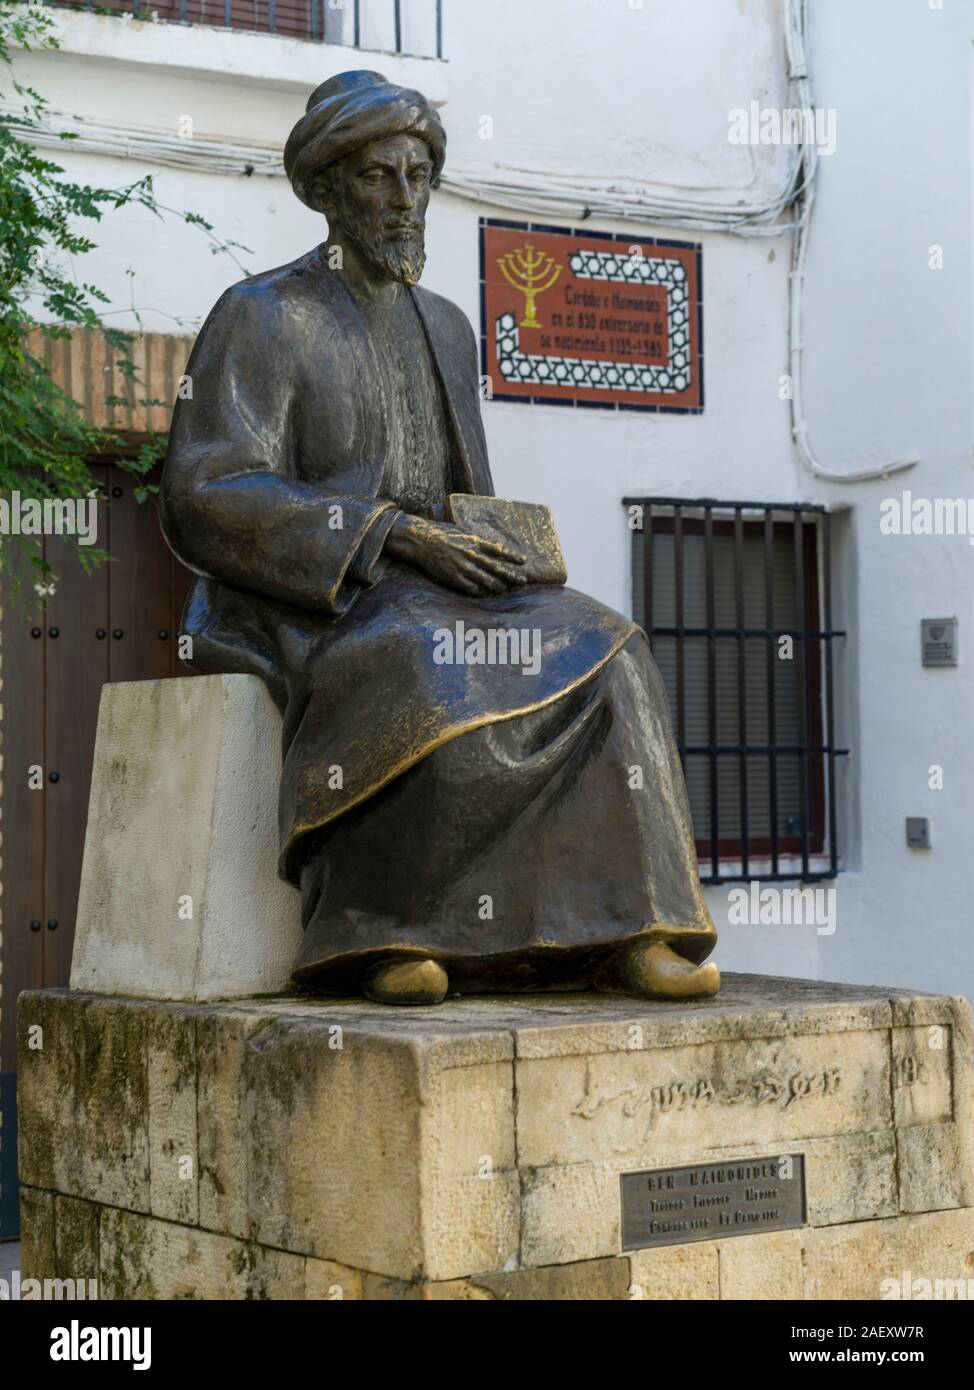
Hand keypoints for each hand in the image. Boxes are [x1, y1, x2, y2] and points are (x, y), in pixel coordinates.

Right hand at [384, 513, 526, 595]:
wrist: (420, 539)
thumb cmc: (440, 533)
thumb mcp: (461, 531)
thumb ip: (475, 540)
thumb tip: (488, 547)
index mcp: (474, 540)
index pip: (499, 550)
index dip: (512, 556)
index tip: (524, 561)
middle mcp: (472, 554)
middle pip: (496, 568)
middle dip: (511, 575)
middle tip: (523, 581)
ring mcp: (463, 566)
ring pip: (486, 580)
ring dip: (497, 586)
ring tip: (505, 589)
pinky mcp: (453, 577)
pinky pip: (470, 587)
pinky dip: (479, 591)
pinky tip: (485, 593)